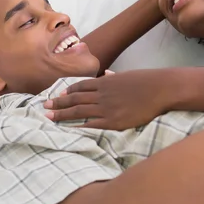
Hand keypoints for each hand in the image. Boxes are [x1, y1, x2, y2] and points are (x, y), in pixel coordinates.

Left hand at [43, 70, 172, 129]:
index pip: (81, 86)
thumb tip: (108, 73)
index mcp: (105, 82)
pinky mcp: (114, 121)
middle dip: (58, 103)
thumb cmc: (147, 81)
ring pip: (79, 111)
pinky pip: (91, 124)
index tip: (58, 95)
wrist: (160, 89)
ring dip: (62, 114)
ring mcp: (107, 108)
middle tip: (44, 106)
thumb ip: (114, 77)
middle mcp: (102, 94)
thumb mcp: (127, 75)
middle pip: (75, 98)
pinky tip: (69, 129)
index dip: (68, 91)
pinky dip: (78, 126)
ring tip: (49, 117)